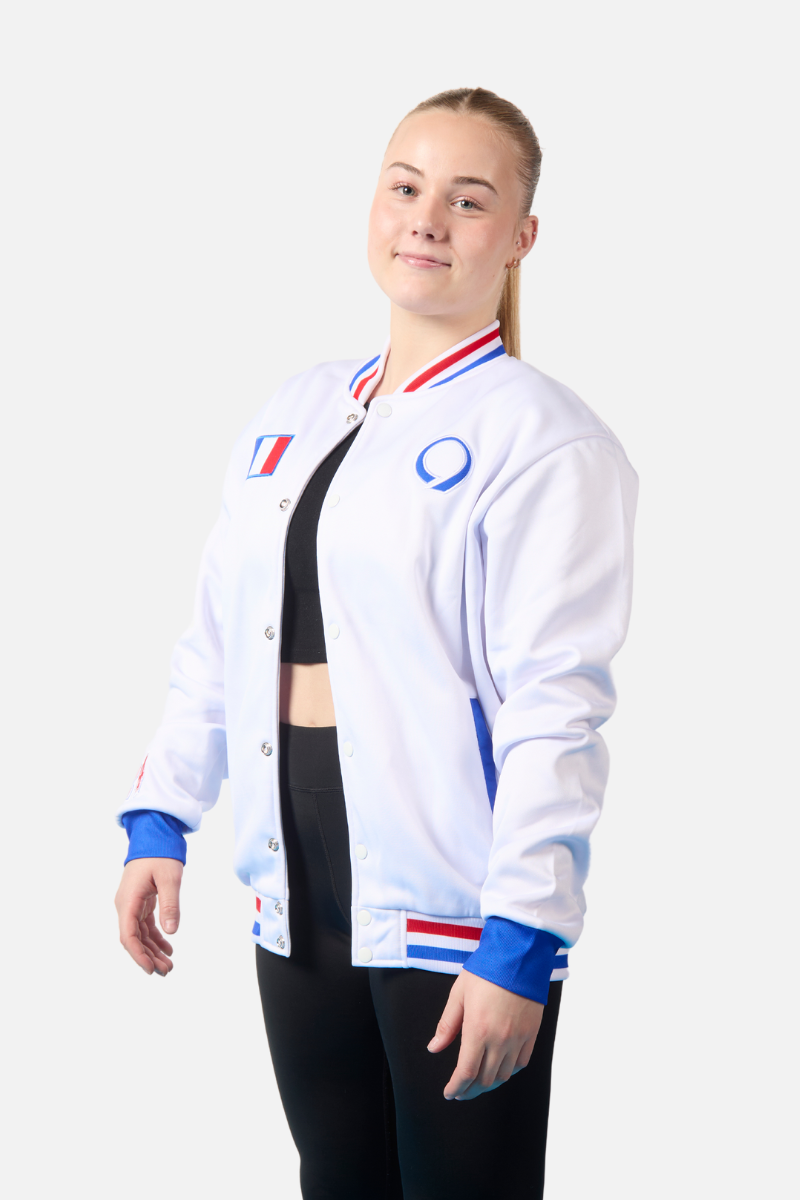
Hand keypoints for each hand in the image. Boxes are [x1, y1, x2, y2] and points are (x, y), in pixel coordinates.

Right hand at [115, 858, 182, 976]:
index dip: (138, 955)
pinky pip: (145, 925)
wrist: (153, 835)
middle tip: (166, 971)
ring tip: (169, 964)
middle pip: (134, 939)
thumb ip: (169, 905)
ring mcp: (132, 903)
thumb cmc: (160, 854)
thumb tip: (170, 933)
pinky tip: (167, 948)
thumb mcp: (169, 878)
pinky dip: (155, 937)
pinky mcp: (140, 901)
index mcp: (128, 901)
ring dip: (152, 950)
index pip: (128, 936)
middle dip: (148, 957)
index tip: (151, 969)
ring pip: (140, 934)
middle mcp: (126, 905)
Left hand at [427, 969, 543, 1100]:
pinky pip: (521, 1063)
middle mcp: (500, 1039)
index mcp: (478, 1030)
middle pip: (485, 1079)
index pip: (466, 1072)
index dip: (456, 1087)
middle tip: (460, 1091)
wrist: (518, 955)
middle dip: (470, 1090)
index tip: (449, 1093)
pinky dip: (508, 1072)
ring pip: (504, 1075)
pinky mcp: (532, 1033)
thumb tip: (434, 1049)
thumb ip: (447, 1025)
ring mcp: (518, 1037)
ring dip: (489, 1084)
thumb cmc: (485, 971)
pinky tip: (500, 1070)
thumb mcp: (458, 994)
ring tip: (478, 1084)